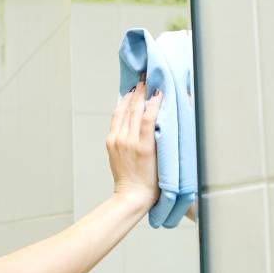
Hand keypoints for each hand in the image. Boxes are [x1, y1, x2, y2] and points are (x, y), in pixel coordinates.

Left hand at [107, 73, 162, 209]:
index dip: (154, 100)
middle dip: (141, 92)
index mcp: (144, 146)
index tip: (159, 88)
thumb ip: (161, 135)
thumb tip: (163, 114)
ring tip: (137, 85)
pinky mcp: (110, 142)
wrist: (132, 194)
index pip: (148, 116)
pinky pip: (116, 119)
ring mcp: (116, 141)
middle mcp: (127, 141)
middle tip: (147, 77)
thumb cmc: (153, 180)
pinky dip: (121, 107)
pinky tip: (126, 100)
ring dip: (130, 96)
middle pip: (134, 110)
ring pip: (123, 111)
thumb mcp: (163, 157)